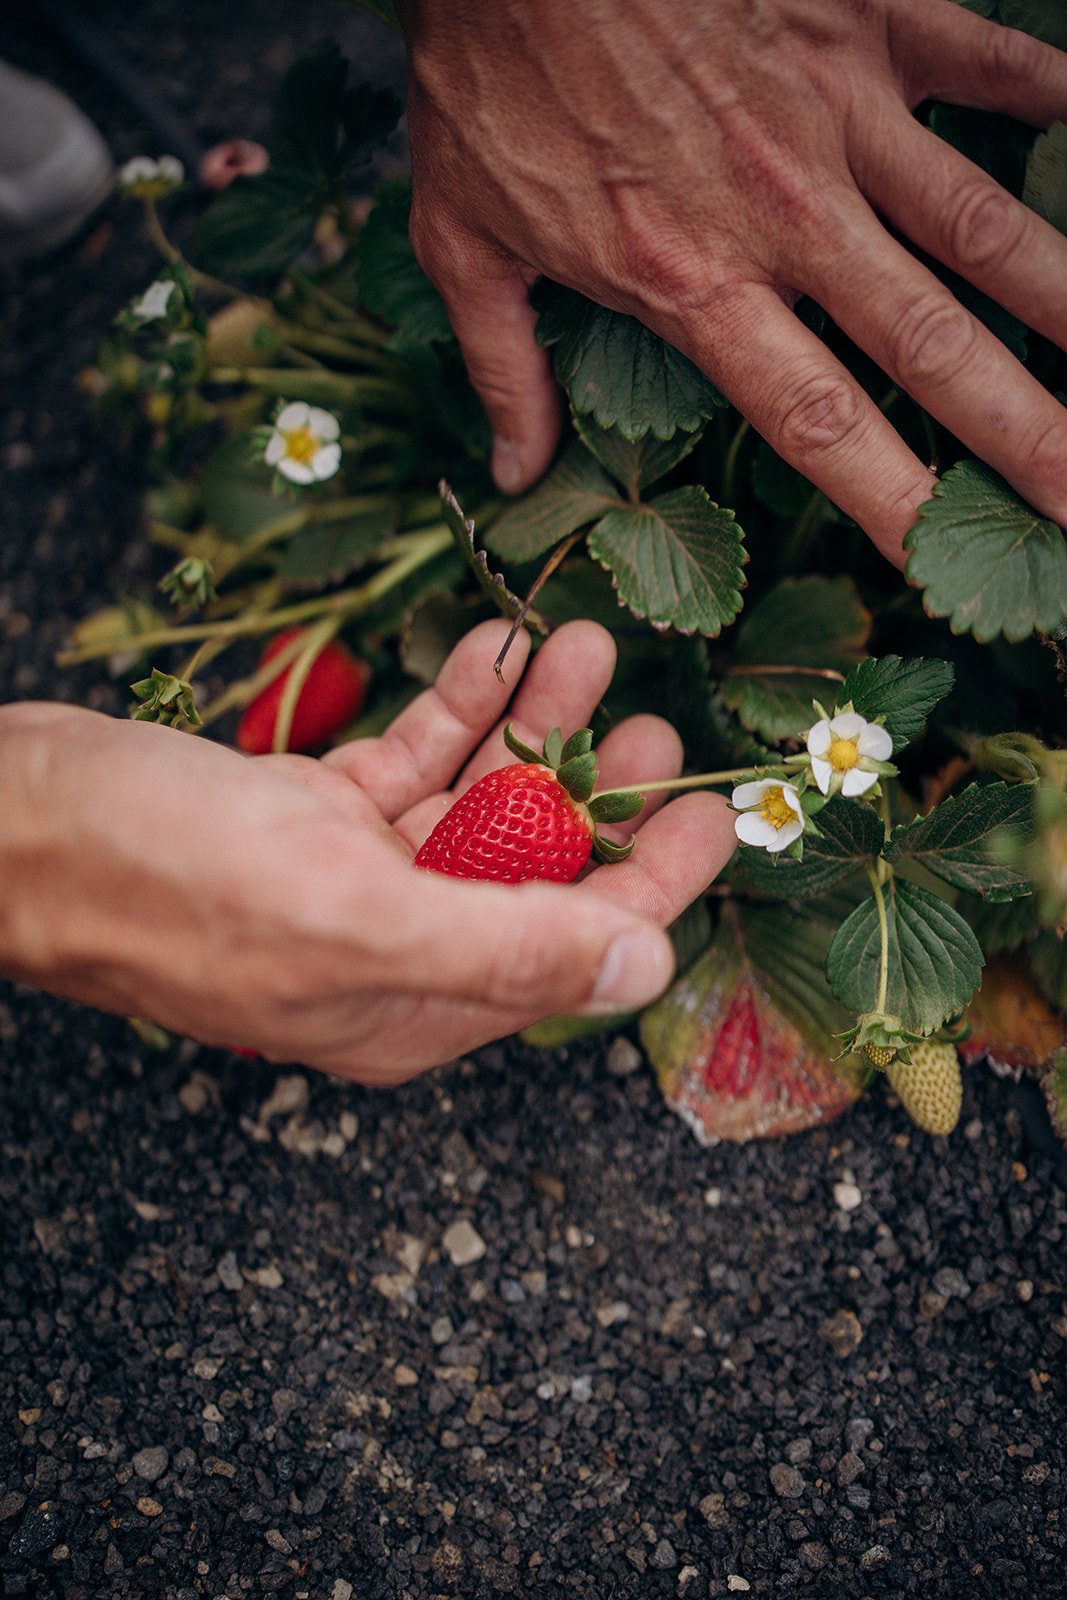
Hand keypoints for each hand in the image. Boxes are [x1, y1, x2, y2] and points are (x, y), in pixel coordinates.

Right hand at [0, 620, 732, 1081]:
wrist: (12, 825)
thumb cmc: (157, 877)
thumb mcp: (346, 914)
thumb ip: (503, 943)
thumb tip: (641, 971)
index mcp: (415, 1004)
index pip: (572, 950)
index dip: (653, 883)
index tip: (715, 808)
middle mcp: (396, 949)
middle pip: (532, 870)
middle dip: (594, 789)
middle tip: (646, 715)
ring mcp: (350, 879)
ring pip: (472, 800)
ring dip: (530, 724)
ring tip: (577, 645)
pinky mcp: (310, 816)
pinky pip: (408, 759)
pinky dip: (453, 707)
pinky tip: (494, 649)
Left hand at [399, 0, 1066, 562]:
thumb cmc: (485, 71)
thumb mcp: (461, 240)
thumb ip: (504, 367)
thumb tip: (512, 474)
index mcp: (696, 282)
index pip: (815, 422)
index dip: (889, 501)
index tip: (943, 561)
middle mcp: (789, 217)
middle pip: (930, 347)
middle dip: (1022, 431)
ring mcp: (840, 115)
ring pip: (983, 221)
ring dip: (1062, 297)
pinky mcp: (867, 21)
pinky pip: (986, 61)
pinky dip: (1051, 96)